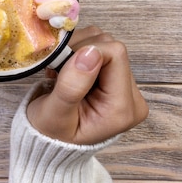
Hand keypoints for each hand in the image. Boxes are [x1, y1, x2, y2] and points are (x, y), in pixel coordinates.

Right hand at [27, 26, 148, 144]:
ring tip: (59, 72)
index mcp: (123, 108)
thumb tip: (90, 53)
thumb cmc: (50, 133)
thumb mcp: (55, 114)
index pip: (115, 55)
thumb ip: (72, 87)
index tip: (61, 67)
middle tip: (56, 70)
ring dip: (76, 49)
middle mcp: (131, 95)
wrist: (49, 140)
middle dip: (79, 51)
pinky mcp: (113, 75)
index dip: (85, 52)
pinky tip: (65, 69)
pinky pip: (98, 45)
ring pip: (103, 42)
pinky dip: (77, 50)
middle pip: (110, 47)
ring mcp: (124, 84)